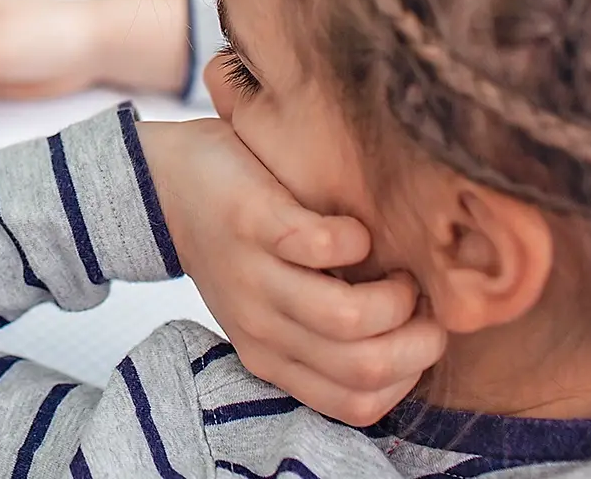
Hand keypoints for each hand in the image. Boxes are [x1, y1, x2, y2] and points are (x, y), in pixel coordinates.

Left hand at [138, 119, 446, 425]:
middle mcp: (262, 328)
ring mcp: (255, 277)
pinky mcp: (253, 223)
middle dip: (419, 341)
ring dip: (395, 295)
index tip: (419, 335)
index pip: (358, 405)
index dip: (408, 375)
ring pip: (348, 318)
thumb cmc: (242, 248)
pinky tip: (354, 231)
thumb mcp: (275, 310)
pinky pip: (322, 246)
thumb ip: (325, 335)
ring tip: (396, 270)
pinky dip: (355, 239)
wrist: (169, 185)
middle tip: (422, 304)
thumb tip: (414, 340)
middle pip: (364, 368)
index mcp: (272, 358)